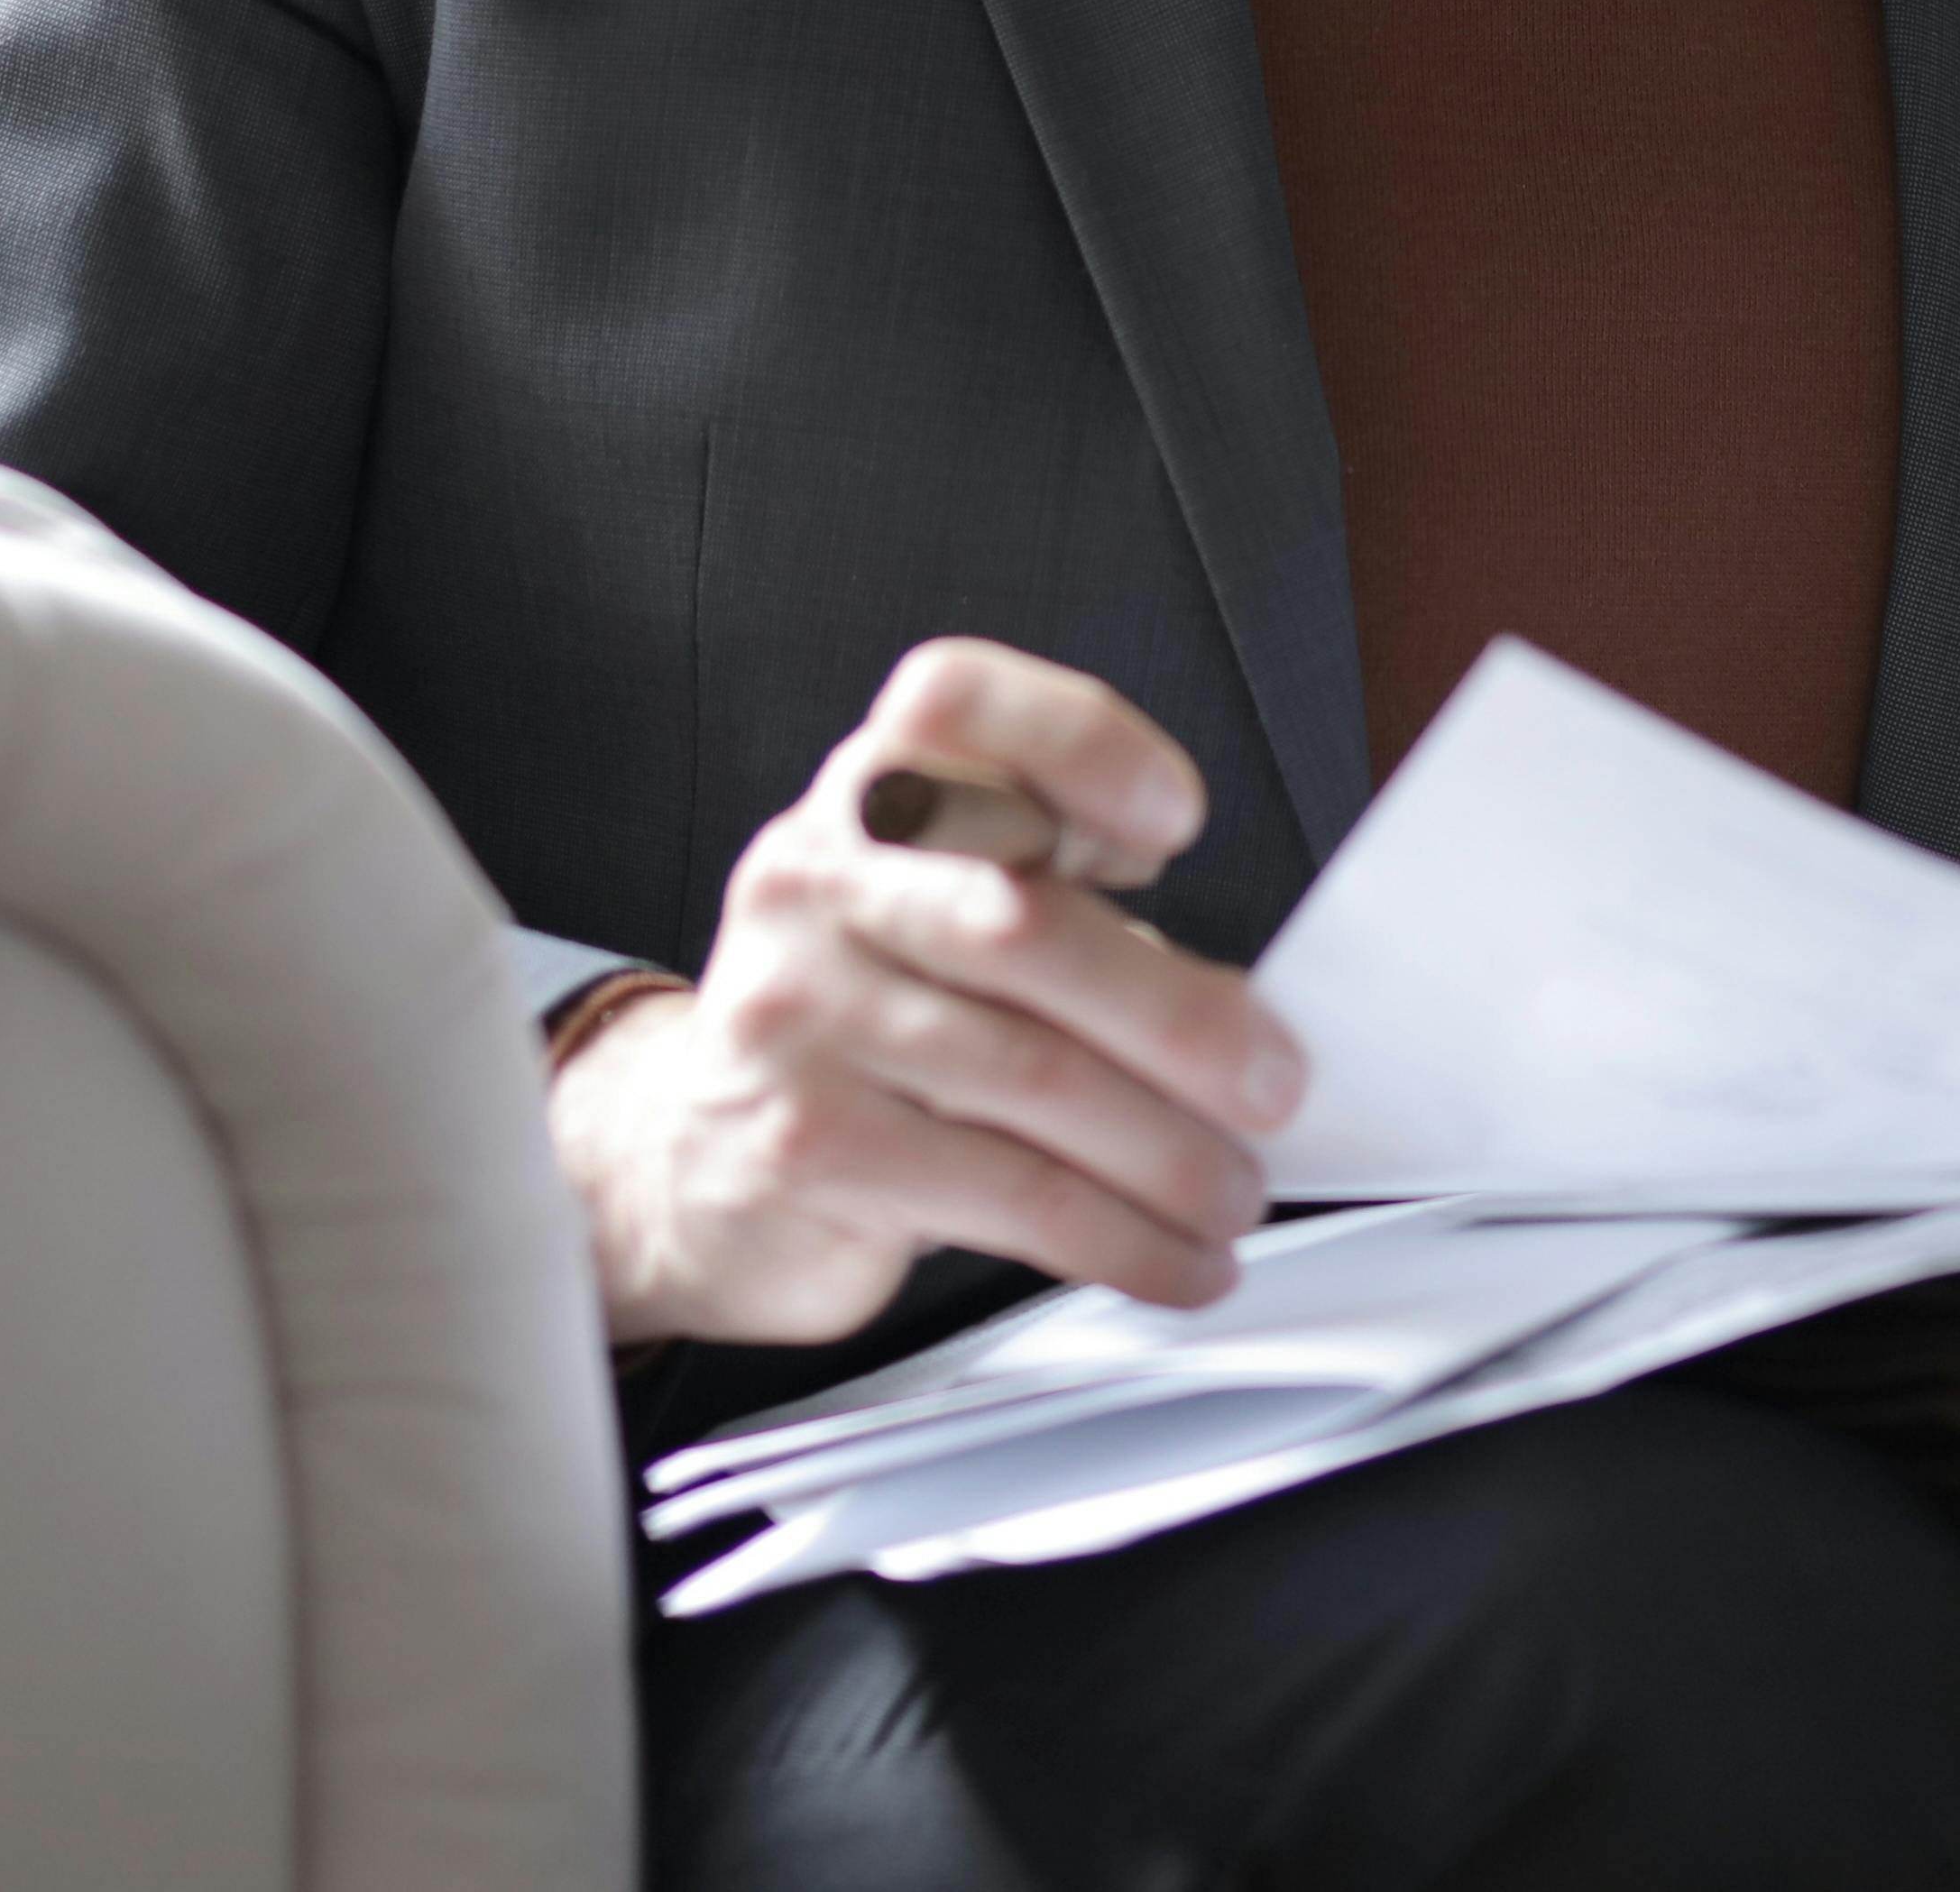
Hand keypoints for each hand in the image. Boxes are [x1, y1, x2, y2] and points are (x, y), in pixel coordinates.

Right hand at [547, 638, 1305, 1347]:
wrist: (684, 1156)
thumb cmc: (869, 1017)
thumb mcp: (945, 914)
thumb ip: (1066, 912)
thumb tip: (1246, 1014)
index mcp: (874, 792)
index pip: (952, 700)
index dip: (1073, 741)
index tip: (1176, 819)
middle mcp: (818, 879)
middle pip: (1022, 922)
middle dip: (1179, 1017)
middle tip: (1275, 1085)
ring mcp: (795, 1011)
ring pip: (1030, 1076)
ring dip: (1169, 1154)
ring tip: (1235, 1191)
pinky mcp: (805, 1144)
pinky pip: (1004, 1192)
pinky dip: (1118, 1236)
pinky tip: (1176, 1259)